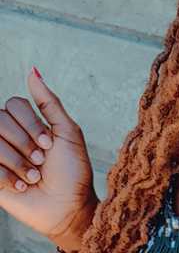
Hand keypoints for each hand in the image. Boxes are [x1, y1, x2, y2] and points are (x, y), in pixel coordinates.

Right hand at [0, 67, 97, 246]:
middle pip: (0, 120)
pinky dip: (7, 178)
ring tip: (34, 176)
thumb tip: (34, 70)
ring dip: (18, 162)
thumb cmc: (72, 169)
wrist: (67, 206)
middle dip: (25, 143)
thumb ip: (49, 101)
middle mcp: (10, 135)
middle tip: (42, 160)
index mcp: (29, 122)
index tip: (49, 143)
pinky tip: (22, 186)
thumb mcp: (67, 131)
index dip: (31, 124)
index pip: (13, 104)